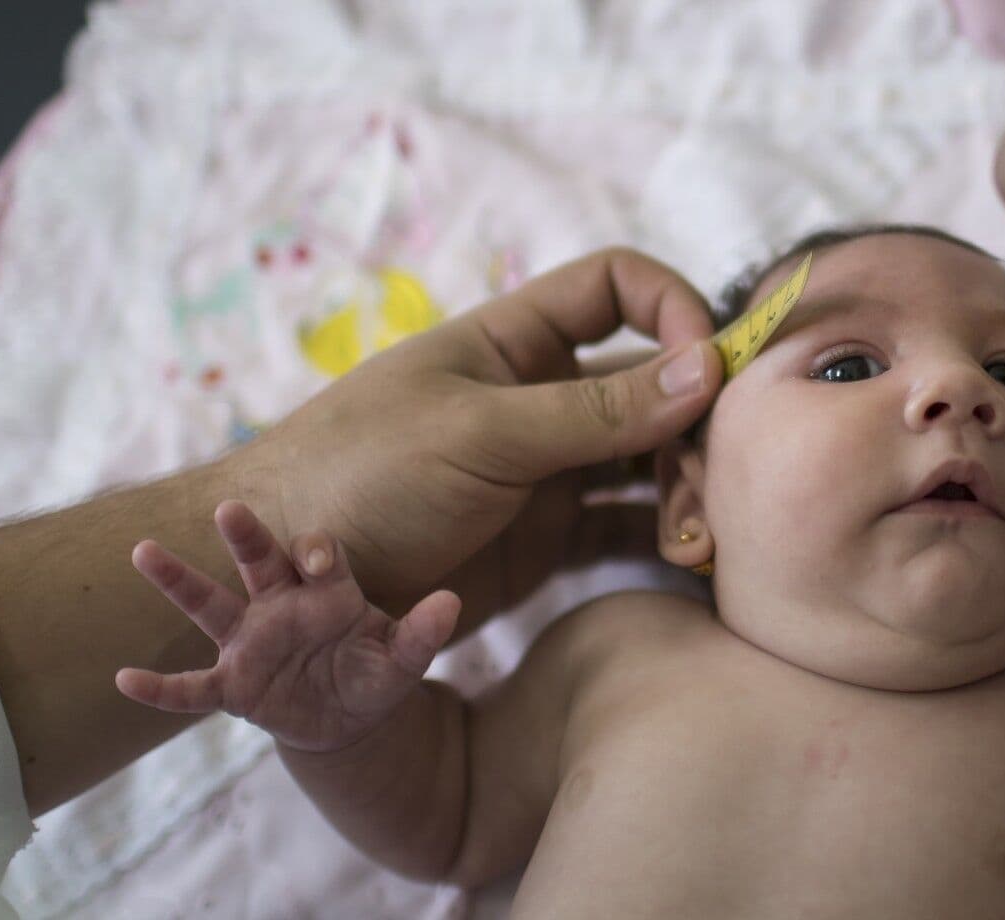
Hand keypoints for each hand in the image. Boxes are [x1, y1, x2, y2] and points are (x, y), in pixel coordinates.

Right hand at [116, 501, 460, 752]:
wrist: (349, 718)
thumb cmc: (373, 672)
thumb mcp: (403, 660)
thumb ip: (422, 634)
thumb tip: (451, 605)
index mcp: (325, 591)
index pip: (317, 556)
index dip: (317, 553)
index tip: (315, 559)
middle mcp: (279, 605)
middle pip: (258, 561)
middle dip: (245, 536)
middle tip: (228, 508)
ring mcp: (249, 643)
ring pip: (210, 605)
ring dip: (179, 580)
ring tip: (143, 549)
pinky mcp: (233, 686)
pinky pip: (191, 688)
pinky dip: (160, 688)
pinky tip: (124, 680)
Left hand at [232, 248, 723, 620]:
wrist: (286, 584)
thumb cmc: (359, 479)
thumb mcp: (480, 435)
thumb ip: (595, 409)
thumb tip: (708, 367)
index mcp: (514, 342)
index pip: (617, 287)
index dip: (674, 309)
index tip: (710, 367)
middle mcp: (541, 399)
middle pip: (656, 383)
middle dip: (697, 423)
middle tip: (718, 483)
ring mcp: (547, 472)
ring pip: (651, 460)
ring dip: (689, 488)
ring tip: (697, 542)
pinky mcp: (546, 542)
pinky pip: (627, 528)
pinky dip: (666, 539)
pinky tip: (690, 563)